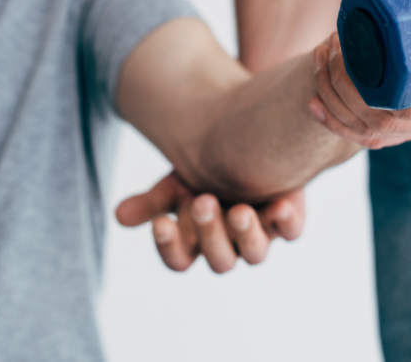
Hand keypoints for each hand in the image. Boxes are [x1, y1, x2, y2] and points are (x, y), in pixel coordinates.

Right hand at [115, 172, 305, 272]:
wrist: (250, 151)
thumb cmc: (208, 176)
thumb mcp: (177, 185)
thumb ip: (152, 201)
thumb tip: (119, 215)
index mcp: (198, 241)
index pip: (180, 259)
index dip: (170, 246)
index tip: (161, 222)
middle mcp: (231, 246)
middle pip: (219, 259)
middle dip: (210, 232)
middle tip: (204, 201)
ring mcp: (261, 235)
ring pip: (255, 253)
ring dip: (247, 233)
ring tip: (241, 211)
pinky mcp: (288, 220)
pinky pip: (291, 230)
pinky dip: (286, 221)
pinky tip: (280, 205)